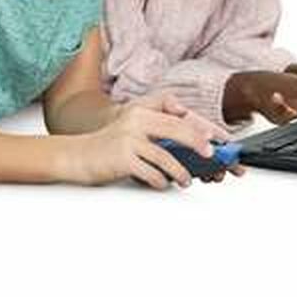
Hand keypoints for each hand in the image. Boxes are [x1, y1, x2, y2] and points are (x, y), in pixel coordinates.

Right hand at [70, 93, 241, 189]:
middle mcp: (136, 121)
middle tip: (212, 156)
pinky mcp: (122, 158)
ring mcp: (129, 139)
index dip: (202, 128)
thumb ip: (158, 132)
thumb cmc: (108, 147)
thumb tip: (192, 146)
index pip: (180, 117)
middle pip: (178, 130)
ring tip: (186, 180)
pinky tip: (163, 184)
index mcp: (142, 112)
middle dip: (200, 144)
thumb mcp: (133, 130)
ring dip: (181, 171)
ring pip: (166, 155)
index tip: (219, 139)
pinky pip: (151, 172)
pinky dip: (160, 181)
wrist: (77, 156)